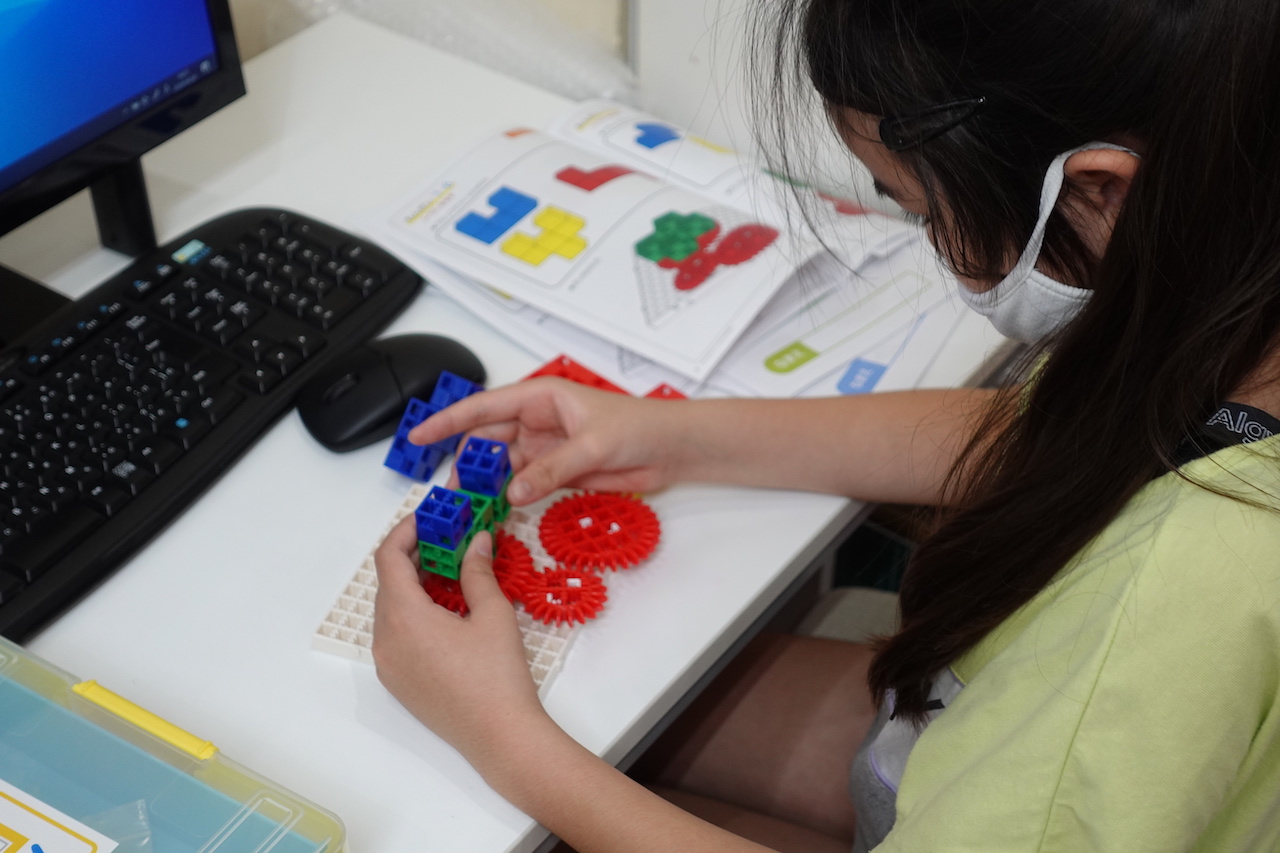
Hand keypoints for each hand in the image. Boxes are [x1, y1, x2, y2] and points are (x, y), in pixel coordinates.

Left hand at [372, 519, 547, 760]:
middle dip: (414, 556)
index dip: (406, 531)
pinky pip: (396, 635)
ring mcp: (388, 664)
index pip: (388, 558)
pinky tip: (445, 609)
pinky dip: (413, 613)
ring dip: (414, 585)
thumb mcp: (492, 614)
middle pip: (388, 583)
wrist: (500, 737)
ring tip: (449, 571)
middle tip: (445, 539)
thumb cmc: (498, 676)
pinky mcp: (398, 682)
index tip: (428, 517)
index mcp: (403, 617)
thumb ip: (477, 571)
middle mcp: (385, 640)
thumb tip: (476, 541)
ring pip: (391, 609)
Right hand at [408, 377, 685, 504]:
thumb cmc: (641, 426)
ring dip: (486, 484)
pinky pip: (523, 483)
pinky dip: (508, 496)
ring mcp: (546, 447)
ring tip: (468, 506)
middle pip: (488, 440)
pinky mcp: (557, 471)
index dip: (448, 420)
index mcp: (541, 397)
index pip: (484, 406)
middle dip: (466, 463)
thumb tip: (515, 490)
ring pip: (503, 466)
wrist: (671, 448)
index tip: (419, 434)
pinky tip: (496, 510)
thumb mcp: (593, 445)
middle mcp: (539, 420)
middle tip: (450, 491)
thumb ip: (552, 469)